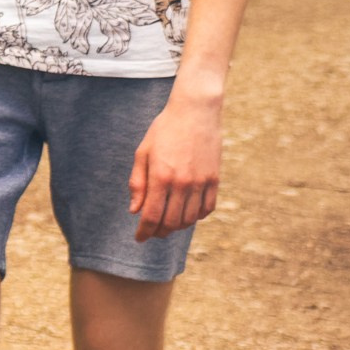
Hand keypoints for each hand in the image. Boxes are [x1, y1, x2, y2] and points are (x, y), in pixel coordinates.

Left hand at [129, 86, 222, 240]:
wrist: (195, 111)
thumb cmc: (164, 129)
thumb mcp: (143, 152)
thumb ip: (138, 183)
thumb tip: (135, 211)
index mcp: (161, 176)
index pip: (151, 216)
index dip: (144, 232)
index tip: (139, 238)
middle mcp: (182, 183)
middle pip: (171, 223)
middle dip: (159, 232)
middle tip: (153, 230)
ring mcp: (201, 182)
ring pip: (190, 219)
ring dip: (177, 226)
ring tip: (168, 222)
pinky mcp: (215, 179)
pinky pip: (208, 209)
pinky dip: (197, 217)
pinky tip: (188, 212)